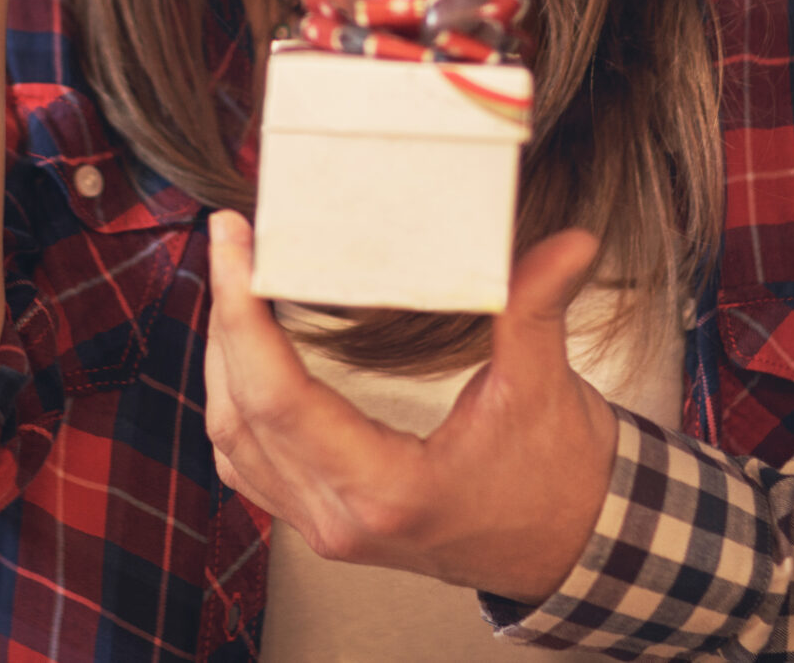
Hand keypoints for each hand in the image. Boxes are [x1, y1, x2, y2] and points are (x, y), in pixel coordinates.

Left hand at [202, 211, 618, 605]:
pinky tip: (243, 356)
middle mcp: (341, 516)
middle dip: (225, 319)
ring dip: (222, 360)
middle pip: (241, 412)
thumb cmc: (558, 484)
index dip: (243, 314)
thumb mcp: (547, 389)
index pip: (278, 397)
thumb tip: (568, 243)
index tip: (234, 246)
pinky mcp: (326, 520)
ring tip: (233, 284)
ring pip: (233, 442)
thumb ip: (539, 307)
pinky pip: (250, 464)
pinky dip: (236, 403)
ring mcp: (327, 526)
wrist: (571, 550)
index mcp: (386, 488)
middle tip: (229, 243)